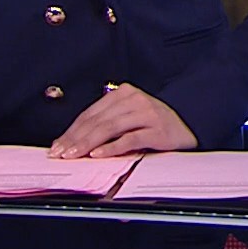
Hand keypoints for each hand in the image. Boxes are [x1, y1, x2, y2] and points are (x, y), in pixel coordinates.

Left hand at [48, 83, 195, 158]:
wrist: (190, 124)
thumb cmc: (155, 124)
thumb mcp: (129, 118)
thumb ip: (106, 124)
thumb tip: (75, 141)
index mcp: (124, 93)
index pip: (91, 113)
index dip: (72, 130)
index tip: (58, 145)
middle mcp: (134, 99)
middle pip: (98, 120)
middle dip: (76, 138)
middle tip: (61, 153)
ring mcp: (146, 113)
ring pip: (110, 128)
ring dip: (88, 143)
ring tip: (74, 154)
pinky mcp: (157, 129)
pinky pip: (129, 139)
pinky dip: (112, 148)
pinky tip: (98, 155)